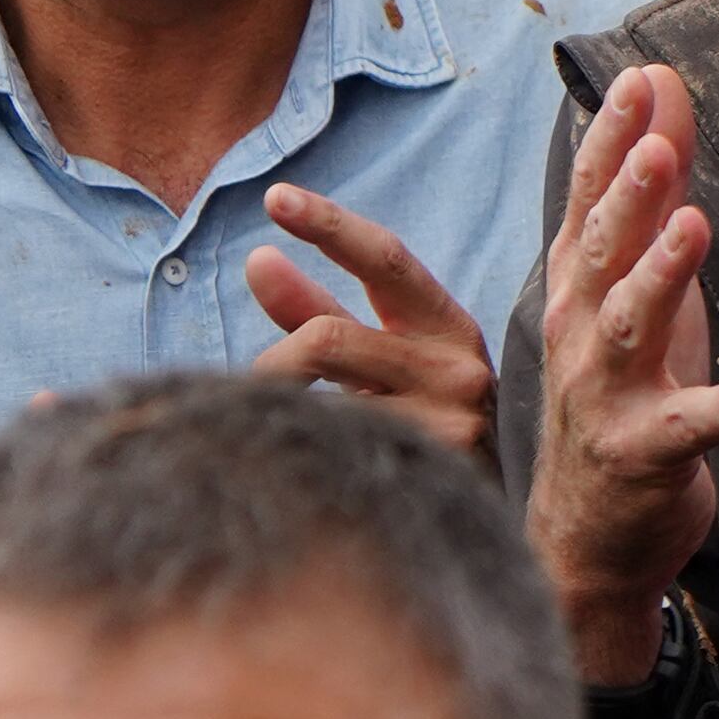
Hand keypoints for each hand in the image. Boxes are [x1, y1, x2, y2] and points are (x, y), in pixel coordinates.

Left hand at [244, 185, 496, 461]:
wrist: (482, 522)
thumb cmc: (417, 422)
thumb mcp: (376, 361)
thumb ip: (318, 312)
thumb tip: (257, 258)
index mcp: (445, 326)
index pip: (385, 258)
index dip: (329, 224)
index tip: (275, 197)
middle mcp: (459, 366)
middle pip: (331, 337)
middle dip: (272, 361)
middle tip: (236, 392)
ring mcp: (452, 422)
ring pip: (327, 400)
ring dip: (282, 415)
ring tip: (268, 439)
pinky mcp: (435, 472)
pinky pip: (339, 450)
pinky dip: (306, 454)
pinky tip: (300, 473)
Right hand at [527, 64, 718, 686]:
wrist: (583, 534)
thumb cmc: (616, 390)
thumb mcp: (634, 283)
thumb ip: (650, 186)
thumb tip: (661, 84)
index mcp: (580, 287)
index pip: (589, 201)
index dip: (611, 142)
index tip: (638, 81)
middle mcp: (581, 332)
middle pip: (602, 253)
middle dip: (628, 197)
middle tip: (661, 147)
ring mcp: (605, 396)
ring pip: (628, 327)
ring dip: (661, 277)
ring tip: (696, 228)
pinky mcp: (644, 455)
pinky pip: (690, 427)